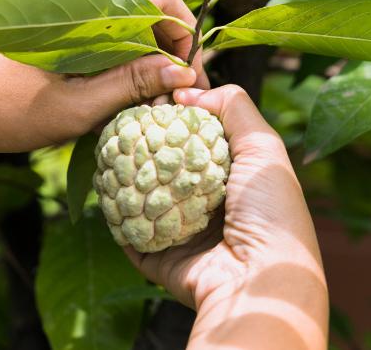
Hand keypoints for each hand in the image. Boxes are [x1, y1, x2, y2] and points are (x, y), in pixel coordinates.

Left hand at [0, 0, 208, 152]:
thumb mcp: (73, 109)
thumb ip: (130, 85)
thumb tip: (180, 72)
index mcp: (84, 10)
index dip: (183, 33)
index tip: (185, 76)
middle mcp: (73, 0)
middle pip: (145, 10)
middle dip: (166, 50)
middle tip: (170, 97)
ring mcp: (59, 14)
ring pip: (122, 24)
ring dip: (142, 57)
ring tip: (143, 102)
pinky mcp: (46, 30)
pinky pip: (97, 35)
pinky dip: (115, 60)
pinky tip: (112, 95)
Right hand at [124, 85, 328, 349]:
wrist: (256, 280)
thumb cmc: (270, 210)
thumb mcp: (264, 146)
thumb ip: (233, 107)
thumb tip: (188, 93)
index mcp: (235, 175)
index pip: (198, 135)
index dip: (177, 111)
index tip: (154, 88)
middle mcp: (207, 201)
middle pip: (166, 161)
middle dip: (145, 138)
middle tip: (122, 113)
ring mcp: (181, 229)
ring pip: (143, 193)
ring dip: (124, 172)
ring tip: (104, 142)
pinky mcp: (158, 254)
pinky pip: (129, 229)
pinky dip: (114, 210)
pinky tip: (100, 183)